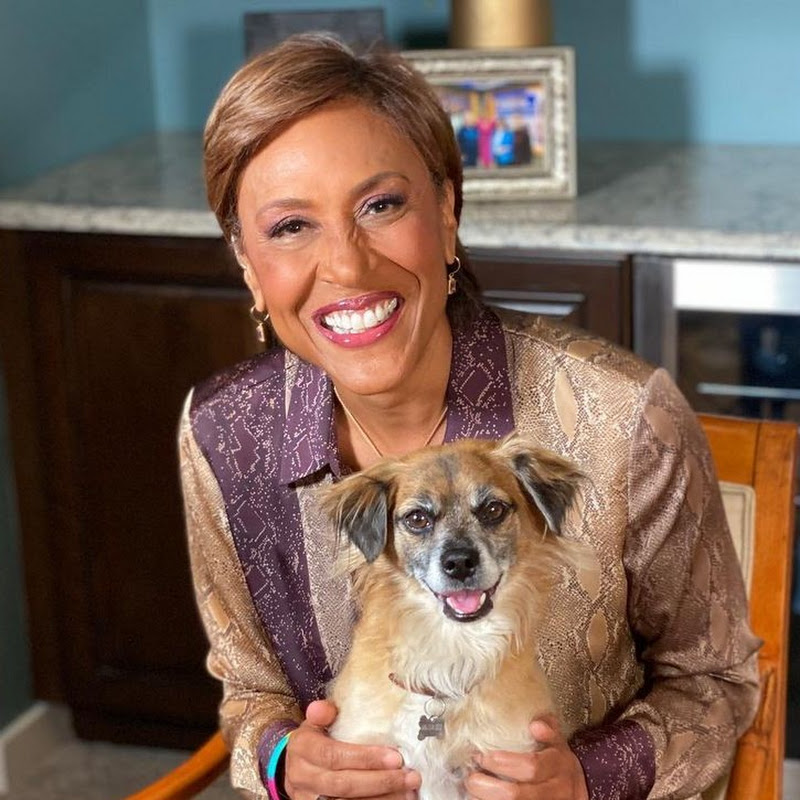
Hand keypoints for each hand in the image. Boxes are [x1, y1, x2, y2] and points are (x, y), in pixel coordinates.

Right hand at [284, 699, 419, 799]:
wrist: (294, 769)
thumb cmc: (314, 740)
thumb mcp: (314, 723)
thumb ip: (322, 714)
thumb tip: (325, 708)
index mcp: (303, 749)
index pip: (334, 756)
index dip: (365, 758)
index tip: (395, 757)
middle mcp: (303, 777)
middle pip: (344, 785)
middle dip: (380, 781)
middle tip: (410, 776)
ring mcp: (309, 799)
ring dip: (382, 799)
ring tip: (408, 791)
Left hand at [465, 715, 588, 799]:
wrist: (578, 788)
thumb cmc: (557, 760)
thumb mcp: (557, 741)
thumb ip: (548, 729)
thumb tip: (535, 725)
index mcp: (558, 765)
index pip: (531, 766)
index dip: (502, 762)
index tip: (482, 756)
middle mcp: (555, 790)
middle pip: (516, 794)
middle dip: (487, 787)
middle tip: (471, 777)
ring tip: (472, 791)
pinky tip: (480, 799)